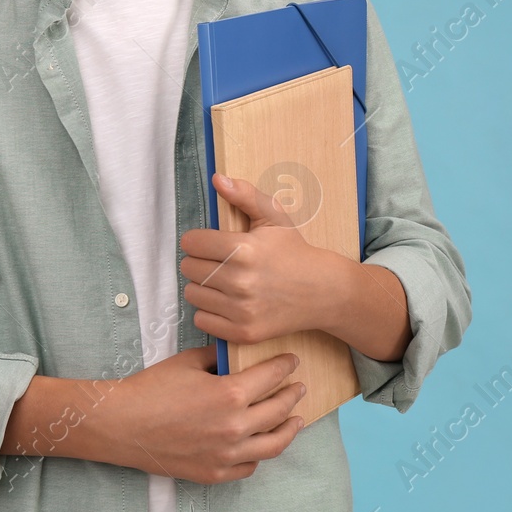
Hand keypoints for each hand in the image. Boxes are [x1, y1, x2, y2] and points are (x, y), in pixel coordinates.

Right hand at [80, 345, 306, 484]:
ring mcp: (227, 455)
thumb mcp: (188, 362)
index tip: (293, 361)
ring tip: (296, 420)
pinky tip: (262, 443)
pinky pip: (250, 466)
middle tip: (299, 387)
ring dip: (289, 429)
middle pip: (278, 410)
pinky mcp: (215, 473)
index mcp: (230, 394)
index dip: (285, 366)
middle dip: (292, 395)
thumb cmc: (151, 389)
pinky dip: (260, 453)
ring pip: (273, 444)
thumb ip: (218, 357)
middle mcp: (235, 427)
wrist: (121, 425)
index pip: (271, 376)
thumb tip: (235, 354)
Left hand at [178, 172, 333, 344]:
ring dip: (203, 286)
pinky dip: (209, 311)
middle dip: (199, 262)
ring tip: (223, 280)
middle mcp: (240, 282)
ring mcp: (242, 310)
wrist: (322, 291)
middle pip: (188, 268)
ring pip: (193, 294)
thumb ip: (244, 194)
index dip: (197, 240)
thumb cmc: (293, 251)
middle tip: (218, 261)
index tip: (209, 242)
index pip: (191, 243)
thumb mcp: (273, 216)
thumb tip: (217, 179)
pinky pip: (202, 320)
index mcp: (243, 249)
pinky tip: (227, 301)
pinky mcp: (244, 332)